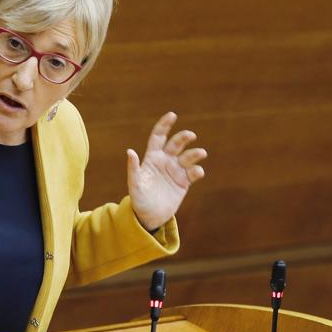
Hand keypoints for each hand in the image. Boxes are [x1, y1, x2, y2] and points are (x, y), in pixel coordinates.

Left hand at [126, 112, 206, 231]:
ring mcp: (176, 171)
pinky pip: (193, 173)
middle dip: (184, 137)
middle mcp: (165, 161)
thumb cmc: (138, 199)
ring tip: (201, 153)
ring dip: (195, 153)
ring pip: (188, 156)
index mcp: (152, 157)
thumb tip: (130, 151)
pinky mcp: (184, 182)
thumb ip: (133, 168)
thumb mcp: (134, 184)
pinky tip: (197, 172)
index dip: (165, 125)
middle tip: (191, 135)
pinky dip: (197, 170)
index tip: (173, 115)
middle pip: (176, 143)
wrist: (149, 216)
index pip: (159, 136)